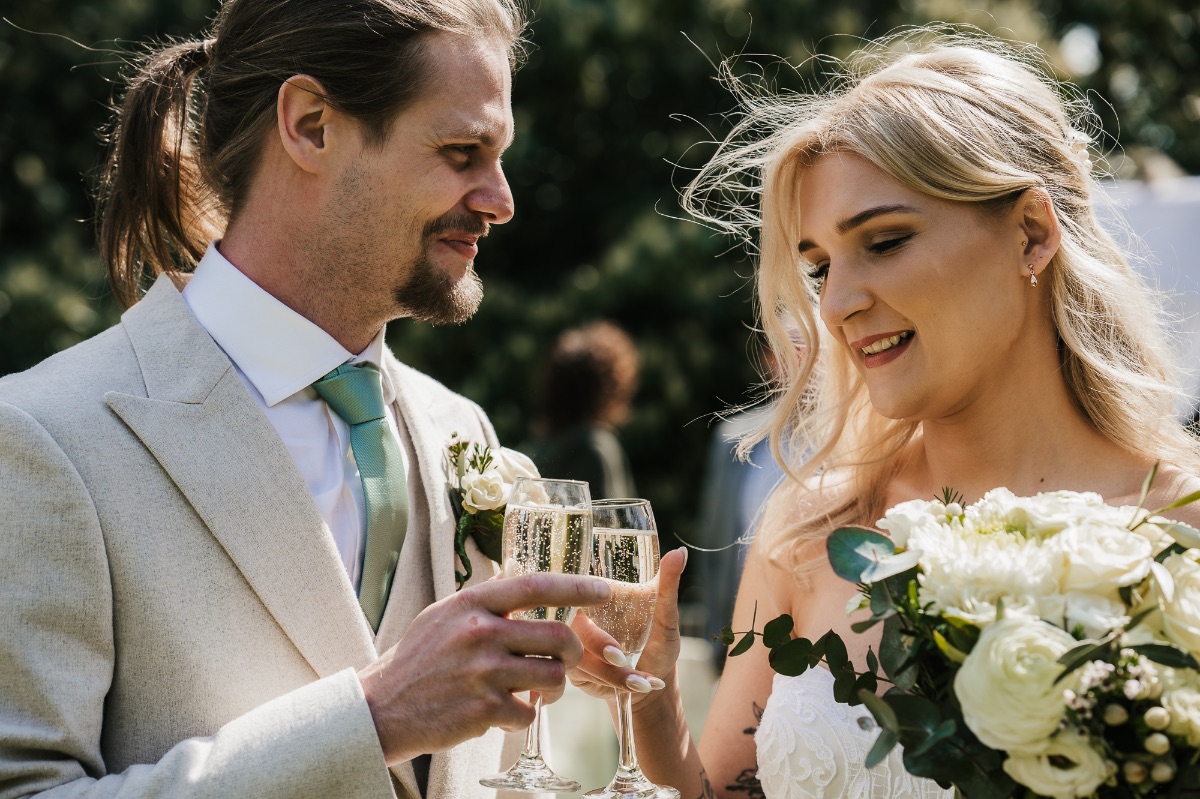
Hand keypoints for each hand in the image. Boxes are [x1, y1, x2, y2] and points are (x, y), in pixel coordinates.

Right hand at [359, 572, 610, 765]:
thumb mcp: (444, 616)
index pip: (535, 586)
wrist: (381, 707)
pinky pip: (529, 713)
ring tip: (533, 691)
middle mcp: (480, 632)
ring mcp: (483, 672)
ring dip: (552, 688)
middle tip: (564, 660)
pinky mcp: (484, 709)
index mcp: (471, 604)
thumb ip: (484, 602)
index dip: (576, 587)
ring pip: (552, 677)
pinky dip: (522, 716)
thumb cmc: (418, 660)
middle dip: (571, 652)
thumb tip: (523, 581)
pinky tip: (501, 712)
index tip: (604, 590)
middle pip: (557, 637)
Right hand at [569, 547, 686, 710]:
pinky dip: (614, 685)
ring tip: (644, 682)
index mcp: (595, 598)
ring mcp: (571, 645)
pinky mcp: (573, 672)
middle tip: (623, 658)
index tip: (606, 603)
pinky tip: (642, 686)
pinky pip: (582, 677)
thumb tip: (680, 552)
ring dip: (613, 673)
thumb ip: (667, 587)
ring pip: (579, 657)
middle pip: (572, 626)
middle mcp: (578, 619)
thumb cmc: (656, 642)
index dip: (584, 596)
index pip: (576, 589)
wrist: (652, 682)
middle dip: (598, 643)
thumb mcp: (665, 616)